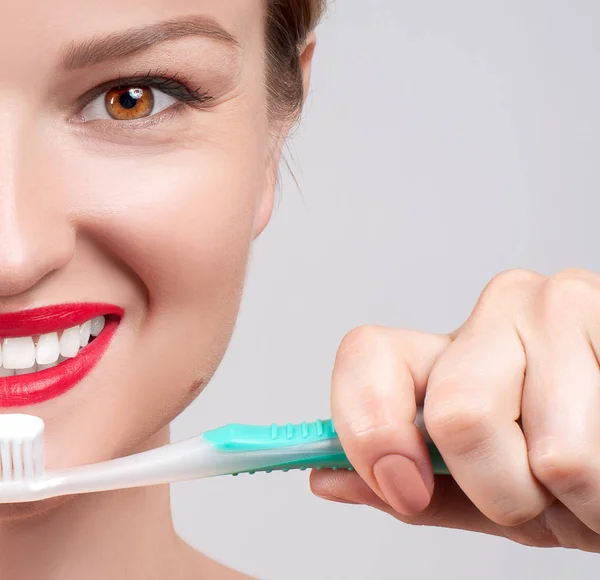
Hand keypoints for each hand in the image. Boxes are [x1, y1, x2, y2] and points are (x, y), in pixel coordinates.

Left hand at [311, 268, 599, 551]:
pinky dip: (599, 490)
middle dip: (499, 489)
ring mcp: (556, 304)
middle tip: (536, 488)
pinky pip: (584, 450)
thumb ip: (407, 485)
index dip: (369, 427)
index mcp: (447, 350)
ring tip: (583, 473)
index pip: (366, 353)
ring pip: (540, 447)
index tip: (402, 485)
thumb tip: (324, 476)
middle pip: (454, 411)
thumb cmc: (566, 474)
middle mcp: (495, 311)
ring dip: (564, 495)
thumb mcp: (481, 489)